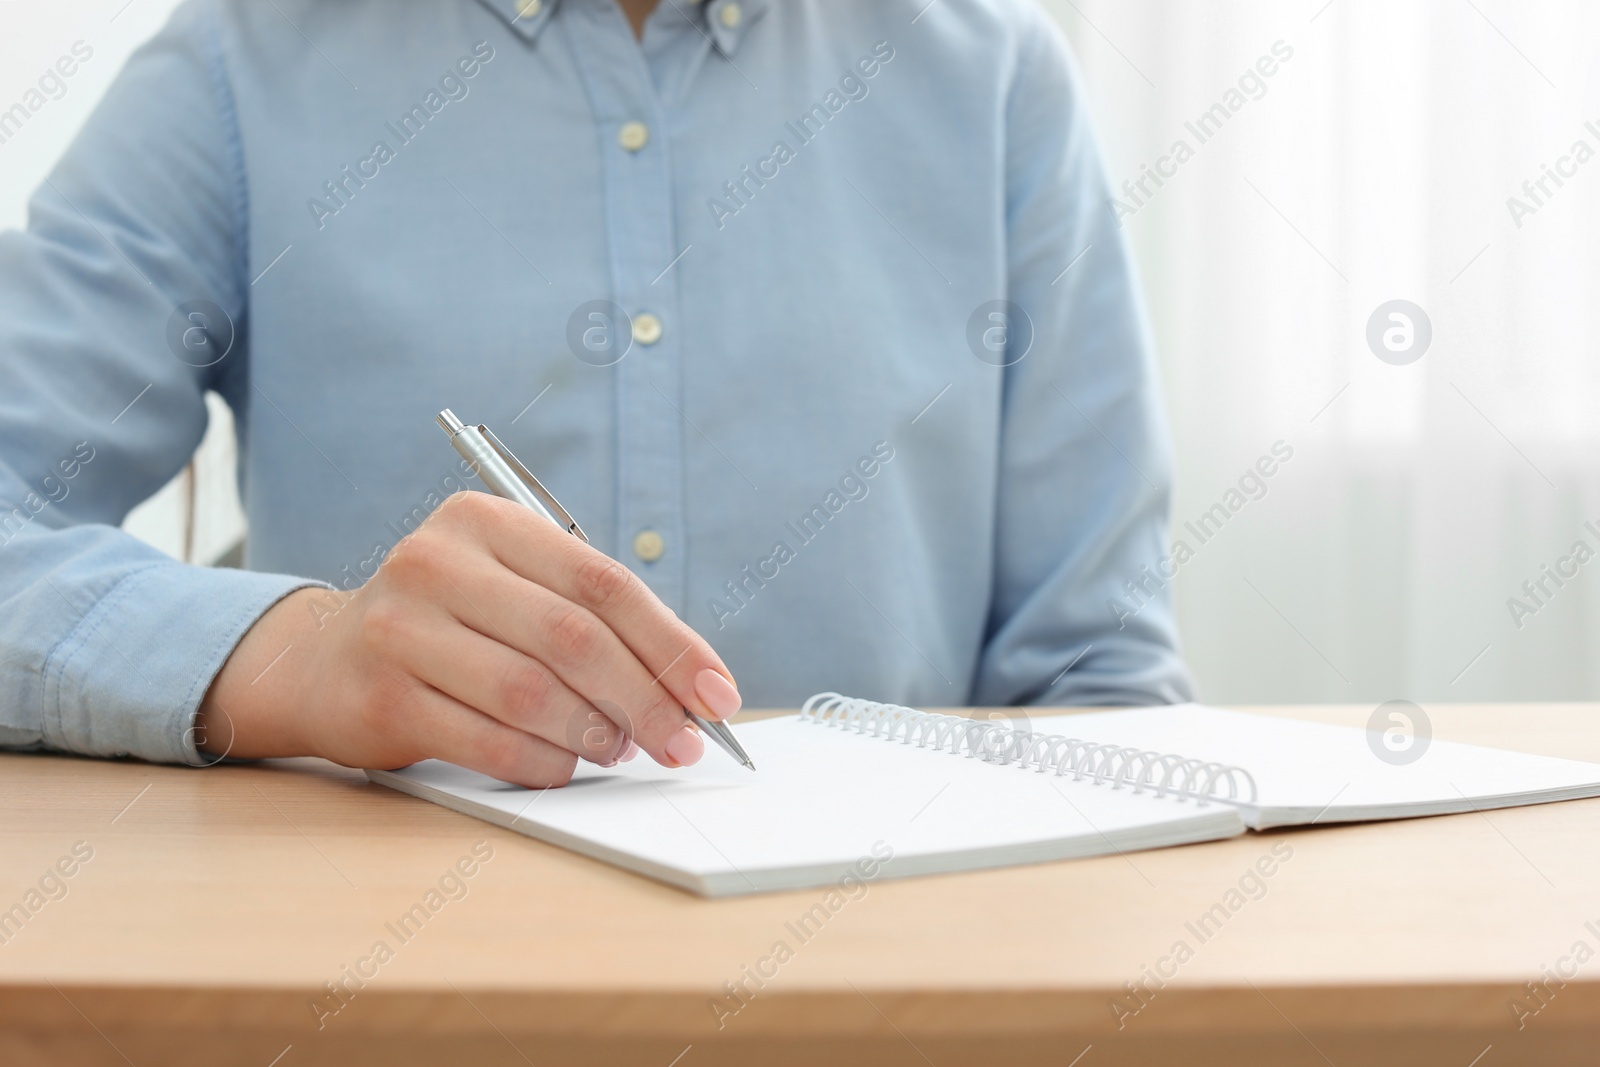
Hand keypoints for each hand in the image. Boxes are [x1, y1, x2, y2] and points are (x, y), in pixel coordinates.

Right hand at [194, 492, 742, 786]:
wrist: (323, 660)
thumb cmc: (449, 624)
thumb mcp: (512, 590)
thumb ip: (590, 618)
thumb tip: (688, 685)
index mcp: (487, 522)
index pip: (603, 583)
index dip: (670, 644)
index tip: (715, 694)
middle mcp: (438, 562)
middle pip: (573, 637)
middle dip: (644, 699)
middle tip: (681, 742)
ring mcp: (400, 627)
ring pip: (531, 692)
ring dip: (593, 733)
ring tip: (619, 749)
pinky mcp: (381, 695)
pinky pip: (488, 740)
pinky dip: (542, 762)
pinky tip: (564, 766)